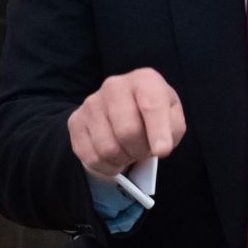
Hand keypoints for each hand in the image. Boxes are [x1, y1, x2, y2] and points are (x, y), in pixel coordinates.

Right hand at [67, 67, 185, 178]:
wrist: (124, 111)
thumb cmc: (152, 116)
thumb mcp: (172, 118)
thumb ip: (172, 129)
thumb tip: (159, 147)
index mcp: (144, 80)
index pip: (151, 106)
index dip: (158, 132)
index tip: (162, 152)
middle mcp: (114, 86)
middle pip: (127, 132)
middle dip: (140, 151)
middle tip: (143, 151)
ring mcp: (91, 103)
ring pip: (107, 148)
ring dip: (122, 160)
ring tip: (128, 153)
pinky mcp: (75, 121)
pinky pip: (91, 157)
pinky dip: (106, 166)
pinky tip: (114, 158)